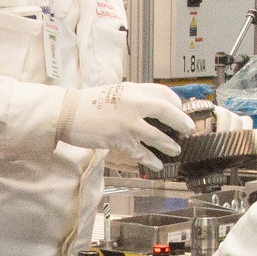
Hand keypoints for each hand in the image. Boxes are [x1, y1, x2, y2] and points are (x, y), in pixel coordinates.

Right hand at [60, 83, 194, 172]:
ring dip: (168, 144)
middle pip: (166, 111)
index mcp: (132, 90)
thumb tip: (152, 107)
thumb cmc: (89, 103)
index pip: (163, 93)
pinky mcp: (118, 139)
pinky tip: (158, 165)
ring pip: (156, 135)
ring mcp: (126, 123)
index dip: (176, 102)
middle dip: (181, 121)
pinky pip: (140, 152)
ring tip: (175, 149)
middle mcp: (132, 104)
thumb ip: (133, 98)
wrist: (66, 113)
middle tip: (189, 129)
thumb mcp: (114, 92)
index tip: (180, 110)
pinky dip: (151, 160)